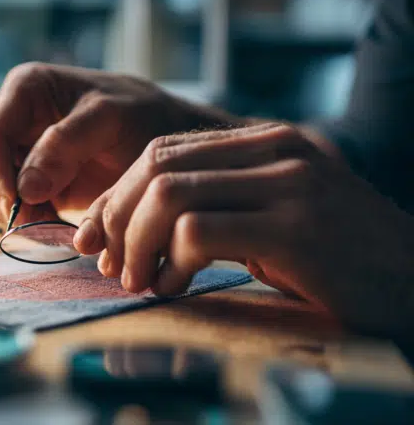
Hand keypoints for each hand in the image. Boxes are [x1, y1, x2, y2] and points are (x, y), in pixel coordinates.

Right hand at [0, 62, 236, 224]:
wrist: (167, 138)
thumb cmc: (143, 116)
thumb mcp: (110, 119)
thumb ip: (67, 145)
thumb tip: (24, 188)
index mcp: (27, 90)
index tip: (18, 206)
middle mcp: (18, 118)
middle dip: (7, 199)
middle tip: (38, 225)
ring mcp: (25, 150)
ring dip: (19, 214)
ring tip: (52, 226)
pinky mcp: (37, 179)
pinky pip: (19, 204)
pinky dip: (31, 220)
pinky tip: (55, 227)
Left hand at [75, 123, 413, 337]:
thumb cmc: (332, 262)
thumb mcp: (266, 220)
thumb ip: (210, 207)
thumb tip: (126, 228)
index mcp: (263, 142)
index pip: (161, 151)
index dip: (117, 195)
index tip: (97, 236)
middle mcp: (275, 149)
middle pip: (155, 166)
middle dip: (117, 218)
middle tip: (113, 264)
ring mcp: (289, 183)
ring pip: (167, 194)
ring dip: (137, 243)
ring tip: (141, 280)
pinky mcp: (296, 227)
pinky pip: (196, 233)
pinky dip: (169, 264)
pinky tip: (175, 288)